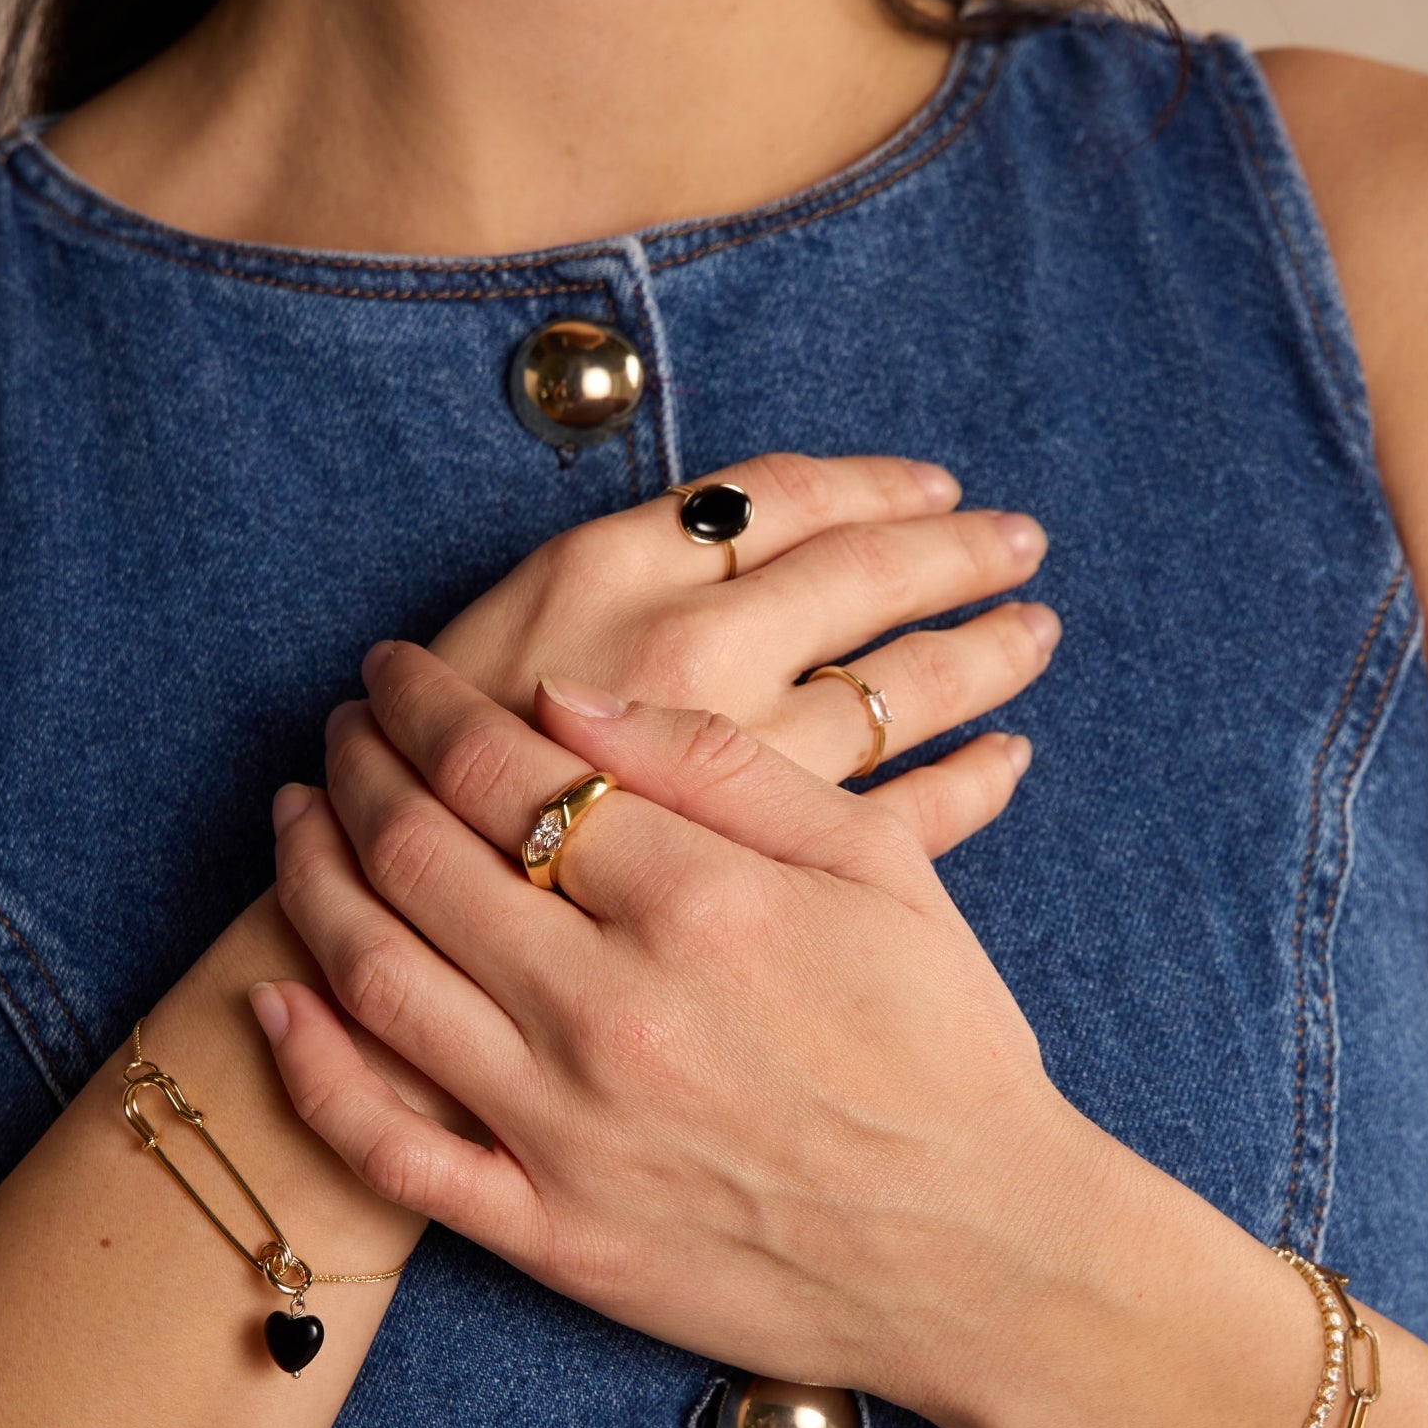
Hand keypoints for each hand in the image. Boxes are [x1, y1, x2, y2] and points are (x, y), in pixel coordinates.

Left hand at [255, 644, 1112, 1424]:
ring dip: (313, 880)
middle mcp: (606, 1010)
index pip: (500, 773)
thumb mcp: (874, 869)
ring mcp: (565, 1131)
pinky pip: (390, 1148)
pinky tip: (274, 999)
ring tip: (297, 816)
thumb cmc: (942, 1046)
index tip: (395, 674)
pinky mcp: (548, 1232)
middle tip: (340, 724)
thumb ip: (719, 769)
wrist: (981, 1254)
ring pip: (377, 980)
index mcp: (692, 903)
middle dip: (358, 767)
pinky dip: (314, 1070)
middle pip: (420, 857)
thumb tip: (564, 704)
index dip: (427, 707)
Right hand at [431, 450, 1058, 851]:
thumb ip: (599, 586)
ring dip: (982, 653)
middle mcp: (685, 651)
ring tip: (1035, 630)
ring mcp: (737, 763)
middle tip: (1020, 539)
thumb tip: (720, 531)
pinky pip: (900, 816)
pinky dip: (969, 785)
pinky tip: (1008, 763)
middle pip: (862, 576)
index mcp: (607, 577)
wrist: (392, 946)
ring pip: (897, 690)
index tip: (932, 482)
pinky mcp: (765, 870)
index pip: (777, 494)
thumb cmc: (418, 788)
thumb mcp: (484, 643)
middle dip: (953, 549)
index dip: (871, 481)